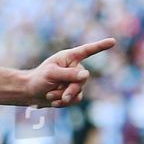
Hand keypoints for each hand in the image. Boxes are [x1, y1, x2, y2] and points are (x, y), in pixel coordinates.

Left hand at [0, 37, 116, 107]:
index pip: (88, 50)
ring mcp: (75, 81)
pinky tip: (54, 102)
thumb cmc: (38, 78)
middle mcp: (75, 68)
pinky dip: (64, 103)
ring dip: (63, 97)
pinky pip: (75, 100)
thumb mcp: (51, 73)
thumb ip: (68, 74)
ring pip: (78, 92)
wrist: (30, 93)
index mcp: (70, 57)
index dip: (100, 46)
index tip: (113, 41)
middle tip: (57, 95)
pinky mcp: (73, 93)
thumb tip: (86, 75)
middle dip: (70, 89)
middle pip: (82, 80)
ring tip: (49, 95)